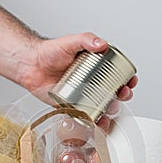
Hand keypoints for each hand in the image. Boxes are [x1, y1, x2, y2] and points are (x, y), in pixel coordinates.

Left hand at [21, 32, 137, 112]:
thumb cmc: (49, 52)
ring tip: (109, 110)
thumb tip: (101, 44)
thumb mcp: (70, 42)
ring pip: (102, 105)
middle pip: (113, 91)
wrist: (30, 65)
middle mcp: (91, 82)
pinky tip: (96, 122)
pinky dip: (92, 121)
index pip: (117, 73)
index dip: (127, 78)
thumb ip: (85, 40)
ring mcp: (82, 95)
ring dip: (110, 110)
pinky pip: (85, 115)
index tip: (130, 81)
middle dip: (122, 95)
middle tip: (121, 94)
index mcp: (95, 67)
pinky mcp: (72, 106)